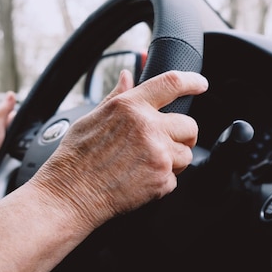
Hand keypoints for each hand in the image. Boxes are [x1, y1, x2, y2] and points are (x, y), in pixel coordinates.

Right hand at [29, 70, 207, 232]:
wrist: (70, 195)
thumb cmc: (75, 158)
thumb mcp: (91, 117)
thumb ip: (116, 96)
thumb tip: (127, 76)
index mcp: (130, 106)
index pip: (172, 83)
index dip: (192, 81)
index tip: (200, 84)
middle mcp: (148, 127)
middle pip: (189, 125)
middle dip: (183, 135)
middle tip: (166, 143)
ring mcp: (157, 154)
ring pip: (186, 154)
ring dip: (173, 160)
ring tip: (145, 164)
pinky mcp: (161, 180)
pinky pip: (175, 178)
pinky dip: (161, 182)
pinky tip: (139, 180)